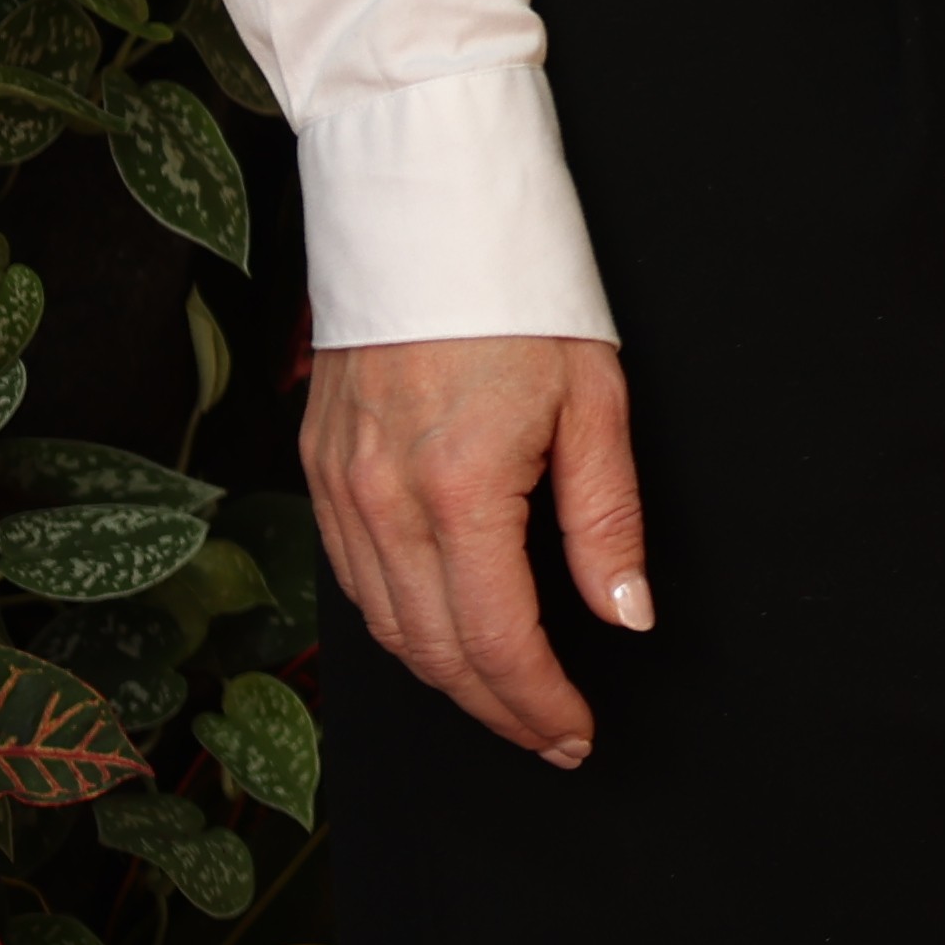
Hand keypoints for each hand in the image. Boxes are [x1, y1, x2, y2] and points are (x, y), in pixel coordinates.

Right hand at [306, 330, 647, 766]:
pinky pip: (353, 580)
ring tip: (506, 697)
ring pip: (386, 628)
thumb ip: (607, 521)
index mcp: (460, 489)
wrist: (425, 210)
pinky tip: (442, 632)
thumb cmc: (521, 292)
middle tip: (549, 734)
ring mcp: (340, 488)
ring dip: (447, 677)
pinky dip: (399, 624)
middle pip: (436, 653)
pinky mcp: (318, 469)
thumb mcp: (594, 401)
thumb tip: (625, 615)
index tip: (575, 734)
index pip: (499, 641)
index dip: (540, 704)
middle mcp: (384, 500)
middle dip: (497, 709)